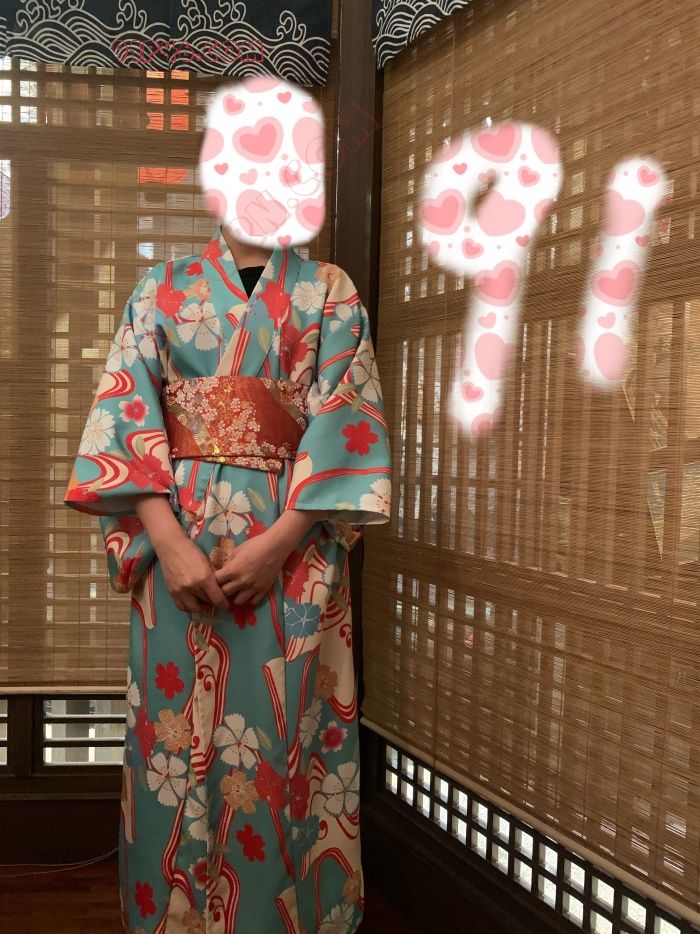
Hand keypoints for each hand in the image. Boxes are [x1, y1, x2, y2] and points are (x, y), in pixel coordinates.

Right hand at [131, 492, 226, 613]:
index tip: (226, 605)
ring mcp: (181, 591)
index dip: (224, 604)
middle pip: (207, 603)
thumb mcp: (207, 562)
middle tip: (216, 601)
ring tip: (204, 603)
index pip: (217, 599)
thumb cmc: (191, 551)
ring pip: (194, 609)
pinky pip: (182, 606)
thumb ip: (214, 577)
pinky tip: (193, 602)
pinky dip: (189, 608)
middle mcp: (192, 587)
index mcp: (204, 578)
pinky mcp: (172, 592)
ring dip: (201, 608)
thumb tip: (221, 588)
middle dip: (213, 604)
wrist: (171, 546)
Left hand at [214, 530, 287, 606]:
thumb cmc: (255, 545)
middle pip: (224, 594)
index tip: (217, 578)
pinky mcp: (263, 590)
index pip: (216, 581)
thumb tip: (224, 570)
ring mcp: (253, 587)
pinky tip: (249, 593)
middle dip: (222, 591)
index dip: (214, 580)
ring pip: (238, 602)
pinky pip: (253, 602)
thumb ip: (229, 563)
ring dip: (235, 597)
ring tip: (237, 592)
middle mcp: (241, 581)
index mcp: (232, 570)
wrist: (275, 547)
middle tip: (225, 587)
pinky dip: (249, 599)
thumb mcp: (237, 550)